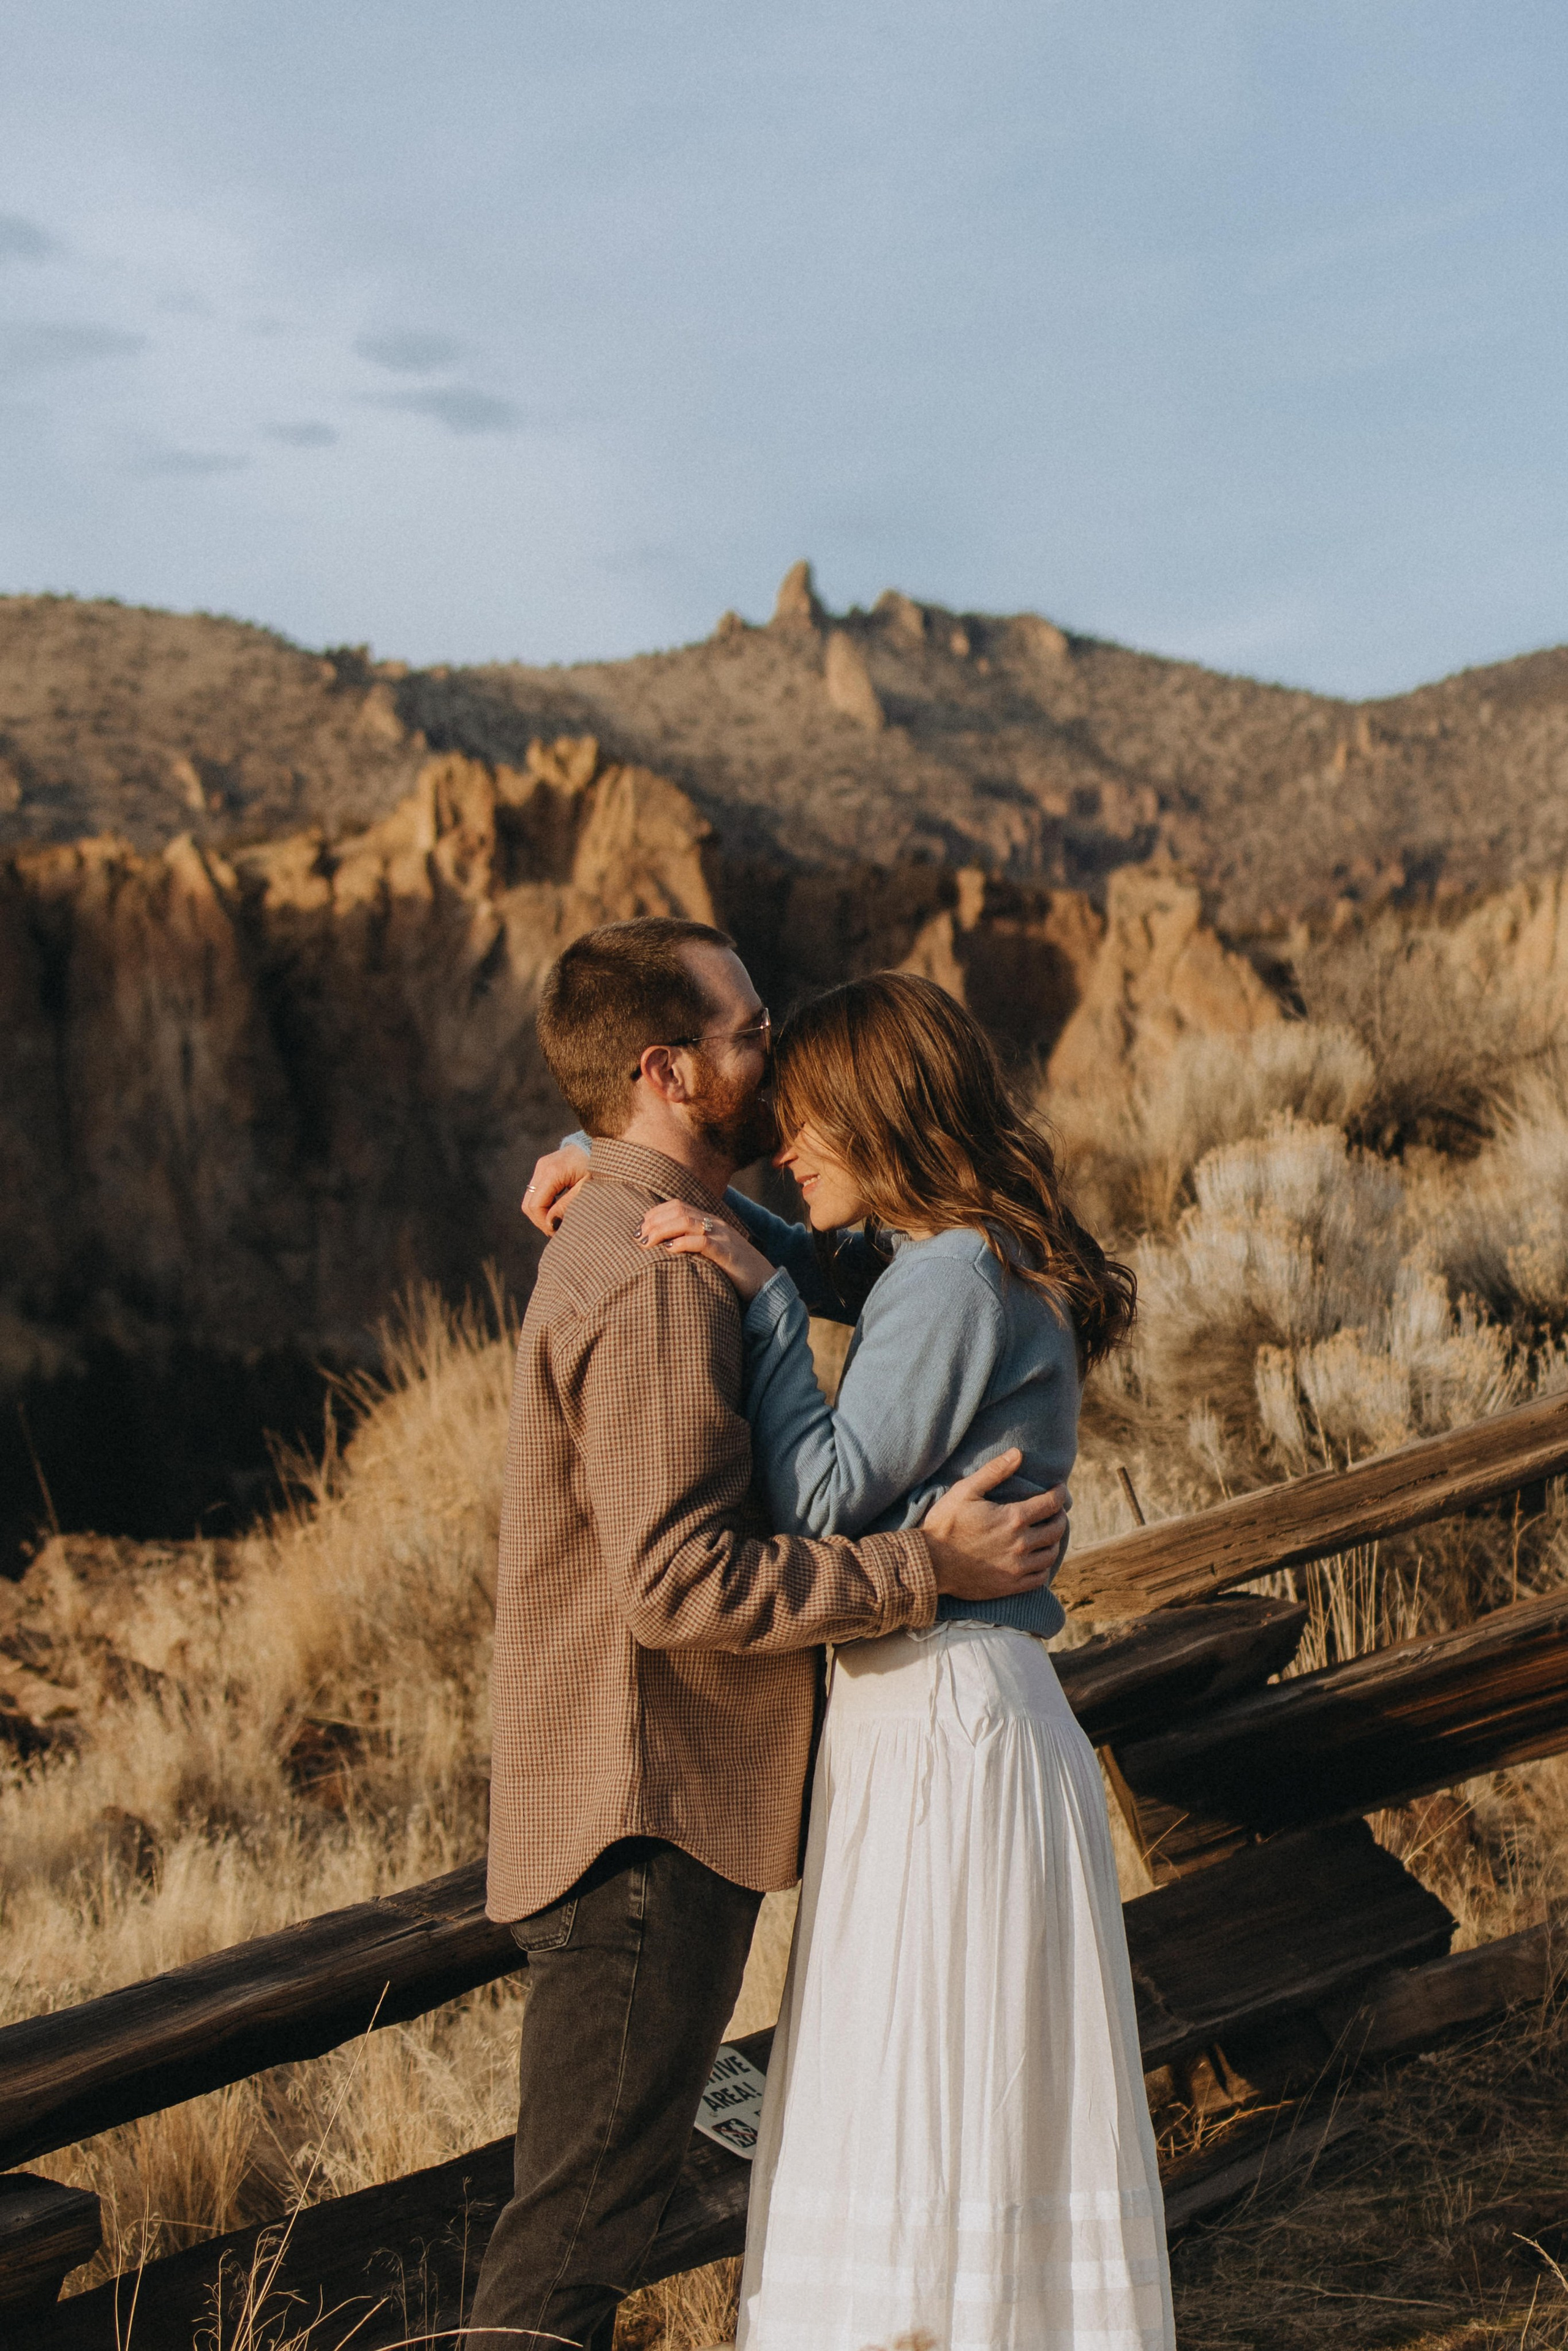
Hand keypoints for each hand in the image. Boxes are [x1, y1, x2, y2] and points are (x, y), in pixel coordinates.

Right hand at [523, 1143, 590, 1234]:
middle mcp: (542, 1167)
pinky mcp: (544, 1168)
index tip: (559, 1231)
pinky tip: (558, 1210)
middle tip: (559, 1229)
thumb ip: (567, 1206)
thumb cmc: (599, 1168)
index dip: (544, 1223)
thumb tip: (550, 1224)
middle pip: (528, 1204)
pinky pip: (536, 1192)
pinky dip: (544, 1205)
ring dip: (542, 1214)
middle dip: (541, 1221)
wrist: (605, 1146)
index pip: (535, 1206)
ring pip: (530, 1199)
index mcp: (552, 1172)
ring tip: (560, 1221)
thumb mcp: (587, 1189)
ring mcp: (541, 1166)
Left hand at [639, 1200, 775, 1300]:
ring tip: (647, 1243)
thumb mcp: (712, 1254)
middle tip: (639, 1237)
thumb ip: (693, 1246)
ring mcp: (723, 1237)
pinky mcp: (728, 1253)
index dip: (655, 1213)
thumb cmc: (735, 1272)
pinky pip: (703, 1242)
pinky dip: (683, 1243)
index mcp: (711, 1222)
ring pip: (686, 1221)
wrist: (766, 1284)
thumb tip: (665, 1249)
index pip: (678, 1206)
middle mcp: (716, 1224)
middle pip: (678, 1210)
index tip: (640, 1228)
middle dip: (654, 1221)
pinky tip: (669, 1250)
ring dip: (662, 1230)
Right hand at [922, 1451, 1071, 1602]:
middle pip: (1056, 1529)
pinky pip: (1040, 1577)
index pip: (1051, 1503)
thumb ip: (994, 1471)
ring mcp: (1017, 1567)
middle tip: (1055, 1511)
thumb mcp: (965, 1490)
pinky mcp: (1010, 1585)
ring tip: (1048, 1534)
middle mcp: (1021, 1544)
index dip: (1060, 1493)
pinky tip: (1038, 1559)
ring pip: (1051, 1554)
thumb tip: (1018, 1453)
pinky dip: (1044, 1566)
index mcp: (1013, 1518)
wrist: (930, 1563)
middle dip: (1060, 1516)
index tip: (1059, 1489)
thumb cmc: (945, 1523)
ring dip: (1054, 1541)